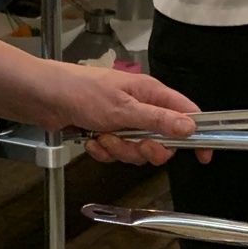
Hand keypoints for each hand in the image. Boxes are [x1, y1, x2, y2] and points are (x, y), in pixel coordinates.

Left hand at [36, 63, 199, 165]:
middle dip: (145, 148)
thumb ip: (158, 119)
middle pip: (161, 140)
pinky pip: (115, 153)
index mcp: (151, 93)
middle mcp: (140, 107)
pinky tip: (91, 140)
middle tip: (134, 143)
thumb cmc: (83, 93)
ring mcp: (123, 122)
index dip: (196, 135)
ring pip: (136, 150)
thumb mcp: (124, 108)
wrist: (44, 98)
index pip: (186, 113)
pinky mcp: (106, 133)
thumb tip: (190, 126)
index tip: (203, 156)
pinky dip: (103, 151)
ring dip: (119, 149)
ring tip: (102, 136)